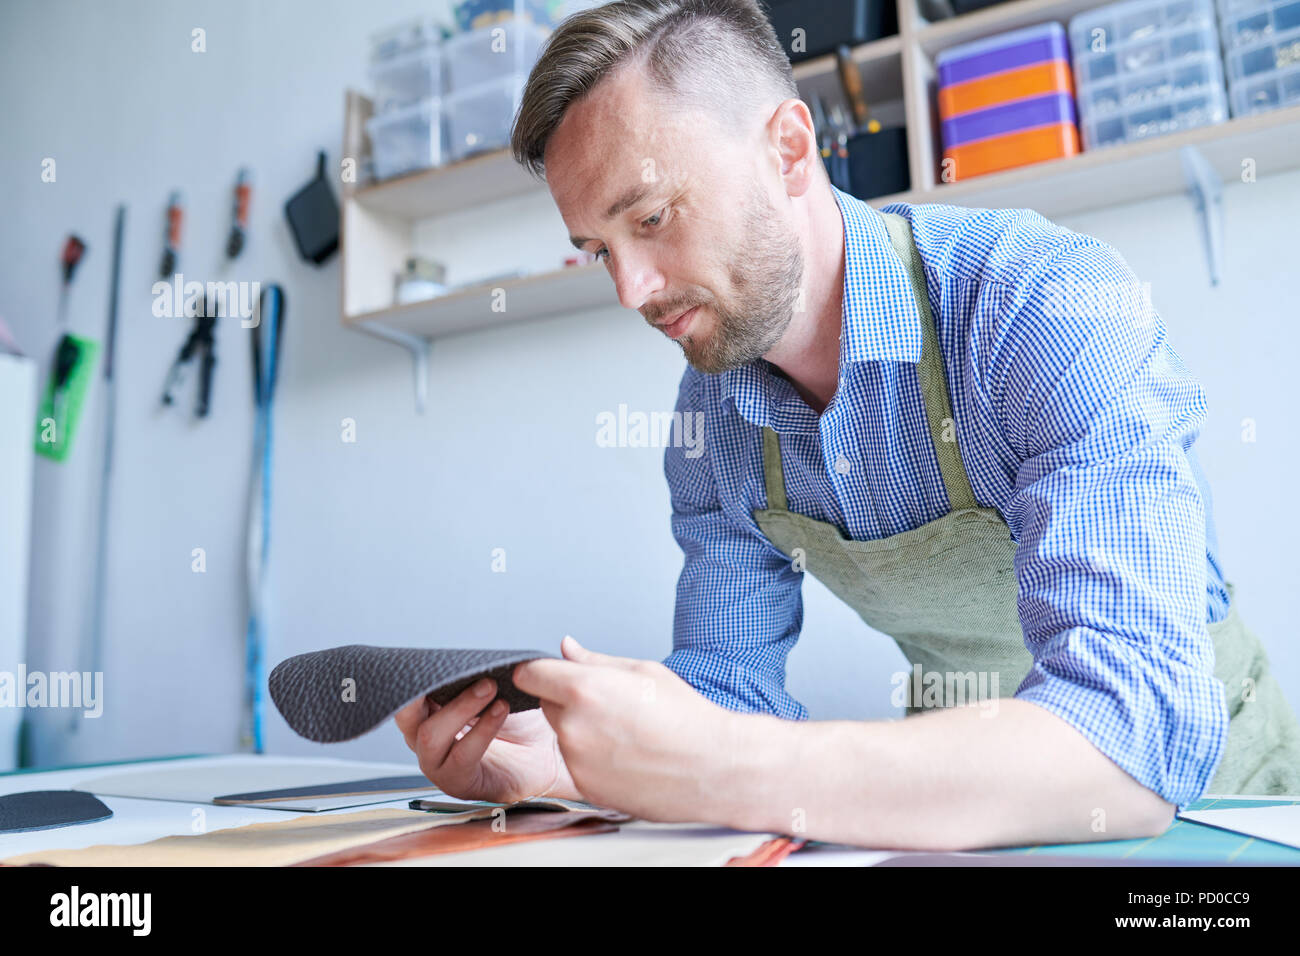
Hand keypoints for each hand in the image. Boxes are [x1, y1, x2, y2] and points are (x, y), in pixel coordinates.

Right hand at [395, 677, 581, 804]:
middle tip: (465, 670)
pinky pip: (462, 756)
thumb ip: (476, 671)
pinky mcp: (458, 782)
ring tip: (489, 688)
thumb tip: (470, 652)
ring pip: (430, 735)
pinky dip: (481, 731)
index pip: (408, 692)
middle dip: (431, 688)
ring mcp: (438, 762)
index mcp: (429, 712)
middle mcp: (427, 738)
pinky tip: (499, 711)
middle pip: (406, 714)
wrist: (546, 753)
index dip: (417, 676)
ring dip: (461, 707)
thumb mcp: (495, 688)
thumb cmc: (520, 722)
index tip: (436, 659)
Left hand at [511, 636, 743, 822]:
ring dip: (581, 730)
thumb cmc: (685, 717)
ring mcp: (577, 761)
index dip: (540, 672)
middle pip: (547, 704)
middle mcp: (573, 726)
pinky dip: (592, 758)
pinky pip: (577, 763)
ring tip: (626, 733)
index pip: (530, 674)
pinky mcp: (586, 786)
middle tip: (611, 705)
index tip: (551, 675)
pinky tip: (627, 756)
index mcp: (584, 690)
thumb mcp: (642, 671)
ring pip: (563, 735)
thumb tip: (566, 647)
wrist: (712, 767)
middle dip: (568, 700)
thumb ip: (594, 660)